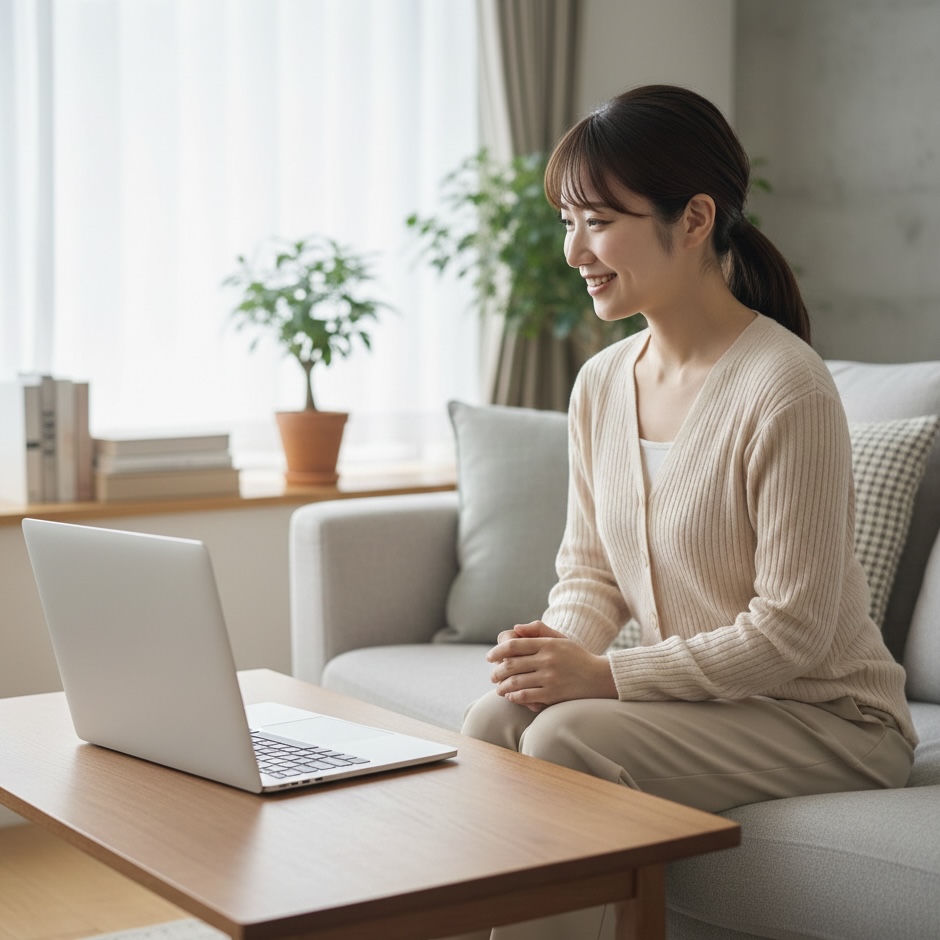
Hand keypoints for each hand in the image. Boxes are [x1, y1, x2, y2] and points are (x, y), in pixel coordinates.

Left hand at [487, 621, 617, 710]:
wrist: (599, 677)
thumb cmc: (577, 657)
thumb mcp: (560, 638)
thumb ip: (538, 630)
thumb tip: (515, 628)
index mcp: (547, 644)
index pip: (514, 645)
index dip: (497, 651)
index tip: (489, 657)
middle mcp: (547, 660)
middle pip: (511, 664)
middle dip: (497, 672)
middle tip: (492, 676)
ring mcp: (549, 678)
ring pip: (515, 682)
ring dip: (502, 686)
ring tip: (499, 688)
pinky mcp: (553, 694)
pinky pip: (526, 696)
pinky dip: (514, 697)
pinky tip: (511, 697)